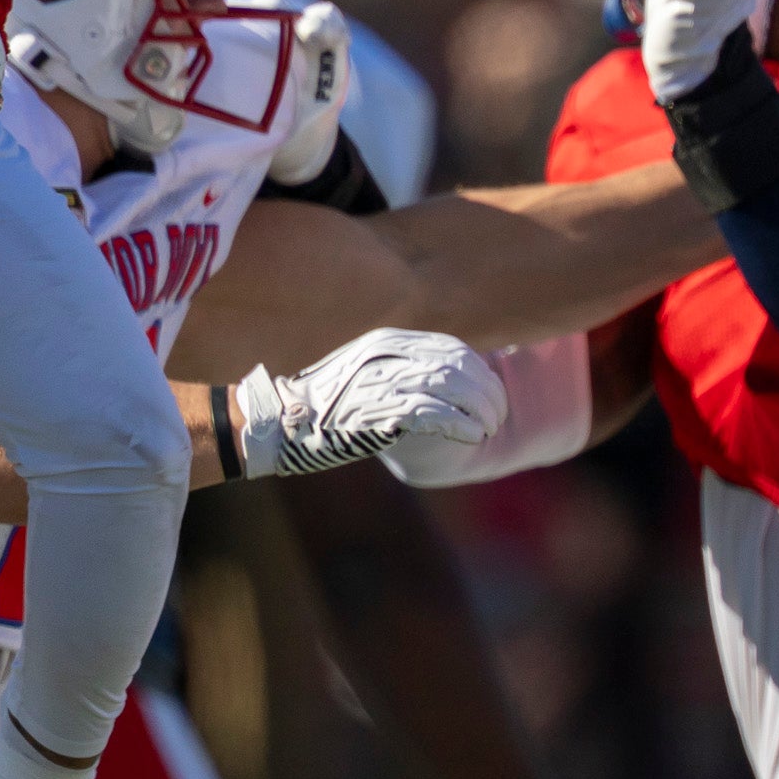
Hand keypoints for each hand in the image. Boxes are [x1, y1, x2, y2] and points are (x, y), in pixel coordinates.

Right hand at [231, 327, 500, 478]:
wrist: (280, 423)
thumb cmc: (323, 408)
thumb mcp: (365, 376)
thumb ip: (400, 373)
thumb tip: (445, 383)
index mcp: (387, 342)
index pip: (450, 349)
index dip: (481, 372)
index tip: (494, 395)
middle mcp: (387, 355)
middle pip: (458, 366)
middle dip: (488, 393)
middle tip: (498, 417)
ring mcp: (381, 379)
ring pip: (450, 387)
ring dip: (479, 410)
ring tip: (490, 429)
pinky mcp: (377, 409)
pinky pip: (431, 411)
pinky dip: (458, 423)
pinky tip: (472, 436)